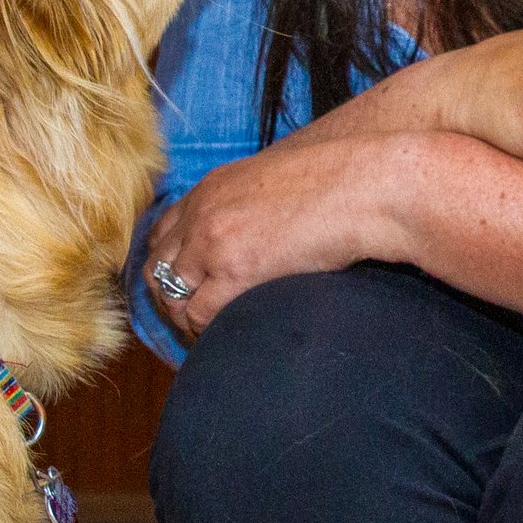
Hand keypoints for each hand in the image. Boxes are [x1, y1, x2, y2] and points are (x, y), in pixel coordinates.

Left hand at [144, 138, 398, 338]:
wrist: (364, 184)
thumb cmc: (339, 184)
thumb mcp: (277, 186)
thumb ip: (251, 209)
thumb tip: (255, 243)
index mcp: (211, 188)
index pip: (164, 232)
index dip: (169, 266)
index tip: (184, 289)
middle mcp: (202, 212)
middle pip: (157, 266)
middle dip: (169, 299)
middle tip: (191, 323)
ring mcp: (213, 241)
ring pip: (173, 296)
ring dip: (187, 321)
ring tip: (210, 338)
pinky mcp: (235, 271)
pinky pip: (200, 315)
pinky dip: (206, 332)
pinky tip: (225, 339)